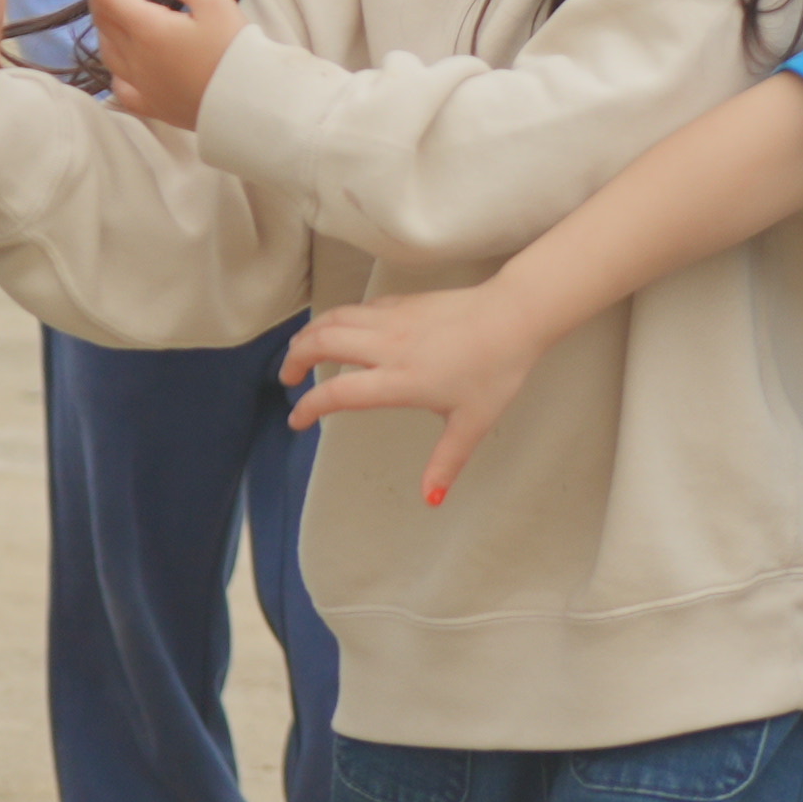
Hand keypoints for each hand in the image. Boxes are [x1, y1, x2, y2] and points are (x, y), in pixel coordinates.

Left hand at [77, 0, 246, 132]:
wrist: (249, 104)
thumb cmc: (234, 51)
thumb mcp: (217, 4)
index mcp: (147, 29)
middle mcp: (134, 58)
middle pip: (103, 19)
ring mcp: (140, 85)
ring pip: (107, 50)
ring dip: (105, 24)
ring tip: (116, 8)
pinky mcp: (151, 106)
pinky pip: (120, 86)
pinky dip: (115, 67)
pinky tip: (123, 62)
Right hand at [286, 285, 538, 507]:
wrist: (514, 316)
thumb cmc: (496, 370)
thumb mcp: (472, 424)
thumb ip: (447, 462)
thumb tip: (431, 499)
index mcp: (400, 379)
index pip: (338, 392)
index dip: (309, 407)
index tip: (297, 420)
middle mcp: (388, 346)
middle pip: (322, 342)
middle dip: (295, 358)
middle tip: (288, 378)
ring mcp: (394, 320)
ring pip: (334, 318)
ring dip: (310, 333)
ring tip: (301, 351)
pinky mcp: (404, 302)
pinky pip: (358, 308)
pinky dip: (338, 318)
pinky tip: (341, 329)